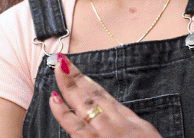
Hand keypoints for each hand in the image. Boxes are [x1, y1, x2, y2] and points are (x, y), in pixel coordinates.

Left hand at [48, 53, 162, 137]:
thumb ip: (122, 114)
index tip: (66, 63)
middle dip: (70, 81)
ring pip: (77, 118)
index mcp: (121, 117)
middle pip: (86, 100)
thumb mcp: (141, 127)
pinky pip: (77, 134)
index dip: (81, 77)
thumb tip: (107, 102)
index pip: (97, 93)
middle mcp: (109, 126)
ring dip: (64, 100)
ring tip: (52, 88)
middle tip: (58, 63)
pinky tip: (56, 105)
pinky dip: (66, 119)